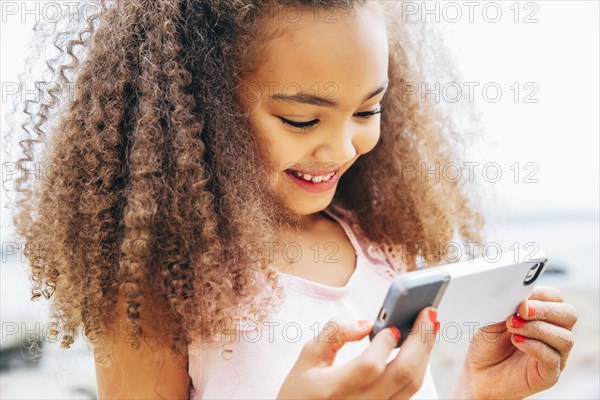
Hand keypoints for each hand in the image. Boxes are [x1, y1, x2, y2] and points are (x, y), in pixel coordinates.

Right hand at [277, 307, 439, 398]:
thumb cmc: (303, 391)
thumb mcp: (307, 358)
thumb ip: (334, 334)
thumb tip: (365, 323)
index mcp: (332, 390)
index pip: (369, 366)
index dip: (384, 344)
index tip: (392, 325)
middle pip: (402, 375)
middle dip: (420, 341)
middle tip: (428, 314)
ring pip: (411, 386)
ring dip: (424, 354)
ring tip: (429, 327)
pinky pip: (408, 394)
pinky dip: (417, 368)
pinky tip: (418, 350)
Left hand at [454, 285, 577, 398]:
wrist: (477, 373)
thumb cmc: (487, 344)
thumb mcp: (493, 319)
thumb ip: (506, 306)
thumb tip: (518, 295)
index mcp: (542, 316)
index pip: (556, 298)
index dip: (541, 294)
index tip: (521, 297)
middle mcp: (553, 333)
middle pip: (569, 315)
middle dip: (545, 309)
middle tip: (522, 310)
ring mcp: (554, 355)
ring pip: (565, 338)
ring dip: (537, 328)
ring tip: (512, 327)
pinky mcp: (549, 375)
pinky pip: (553, 359)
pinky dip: (535, 346)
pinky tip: (517, 341)